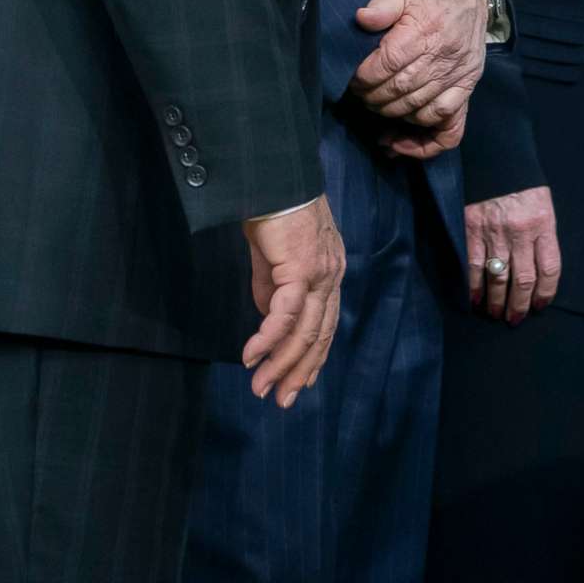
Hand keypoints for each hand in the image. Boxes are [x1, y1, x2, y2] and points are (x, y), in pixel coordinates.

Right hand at [242, 198, 345, 406]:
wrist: (275, 183)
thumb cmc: (274, 216)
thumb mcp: (274, 261)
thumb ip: (274, 291)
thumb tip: (269, 322)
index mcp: (330, 275)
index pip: (326, 326)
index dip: (314, 358)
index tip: (300, 385)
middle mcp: (332, 277)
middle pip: (320, 335)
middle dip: (300, 372)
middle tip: (282, 401)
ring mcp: (321, 274)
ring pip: (305, 330)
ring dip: (281, 364)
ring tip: (261, 387)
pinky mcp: (302, 269)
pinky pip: (285, 313)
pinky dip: (267, 338)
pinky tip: (251, 356)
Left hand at [352, 0, 489, 152]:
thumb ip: (381, 4)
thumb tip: (361, 19)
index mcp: (425, 30)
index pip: (388, 65)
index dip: (365, 78)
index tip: (354, 80)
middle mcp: (444, 55)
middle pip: (402, 90)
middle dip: (374, 98)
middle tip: (362, 95)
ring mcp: (459, 73)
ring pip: (421, 109)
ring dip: (394, 115)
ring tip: (378, 108)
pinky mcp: (468, 84)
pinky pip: (451, 123)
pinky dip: (427, 138)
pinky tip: (405, 138)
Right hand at [466, 186, 560, 322]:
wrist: (496, 159)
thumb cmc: (523, 186)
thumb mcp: (543, 206)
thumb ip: (541, 236)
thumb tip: (539, 273)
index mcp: (543, 224)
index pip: (549, 268)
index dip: (546, 292)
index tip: (540, 305)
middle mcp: (520, 231)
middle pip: (523, 279)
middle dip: (520, 304)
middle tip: (515, 318)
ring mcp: (494, 232)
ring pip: (497, 277)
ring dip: (497, 301)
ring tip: (496, 313)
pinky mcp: (471, 229)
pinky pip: (472, 265)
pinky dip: (473, 286)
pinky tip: (474, 299)